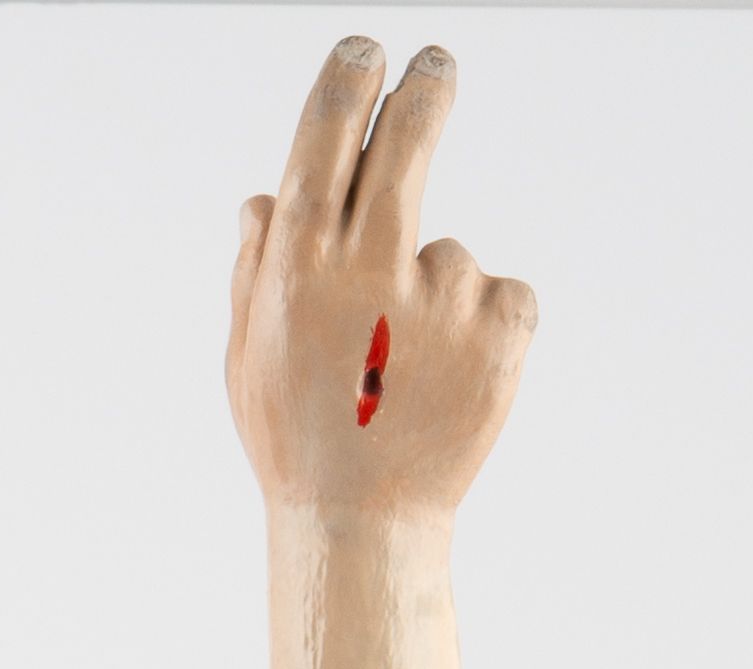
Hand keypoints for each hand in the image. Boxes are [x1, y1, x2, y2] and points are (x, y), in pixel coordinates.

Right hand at [229, 40, 534, 519]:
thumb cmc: (297, 442)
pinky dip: (486, 331)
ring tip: (408, 379)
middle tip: (437, 67)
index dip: (350, 83)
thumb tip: (266, 198)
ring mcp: (440, 298)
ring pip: (450, 255)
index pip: (328, 138)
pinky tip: (453, 387)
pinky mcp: (500, 330)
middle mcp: (370, 268)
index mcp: (300, 266)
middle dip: (424, 93)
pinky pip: (502, 298)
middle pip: (408, 142)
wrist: (364, 531)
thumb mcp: (250, 358)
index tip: (367, 53)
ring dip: (438, 296)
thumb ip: (256, 272)